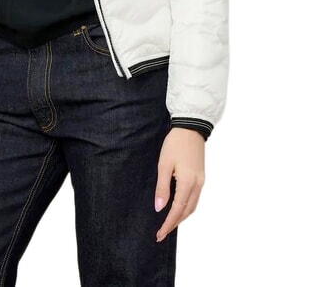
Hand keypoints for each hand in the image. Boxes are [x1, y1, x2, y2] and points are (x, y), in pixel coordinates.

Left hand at [154, 127, 204, 241]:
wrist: (191, 127)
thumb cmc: (175, 144)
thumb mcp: (164, 164)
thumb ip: (162, 187)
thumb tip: (159, 208)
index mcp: (188, 183)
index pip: (177, 211)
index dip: (168, 224)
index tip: (159, 234)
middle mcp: (198, 185)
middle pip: (187, 212)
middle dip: (174, 224)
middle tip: (161, 233)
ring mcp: (201, 181)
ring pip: (192, 206)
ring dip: (181, 216)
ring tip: (168, 223)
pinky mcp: (201, 176)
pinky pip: (194, 198)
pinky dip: (186, 207)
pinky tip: (178, 207)